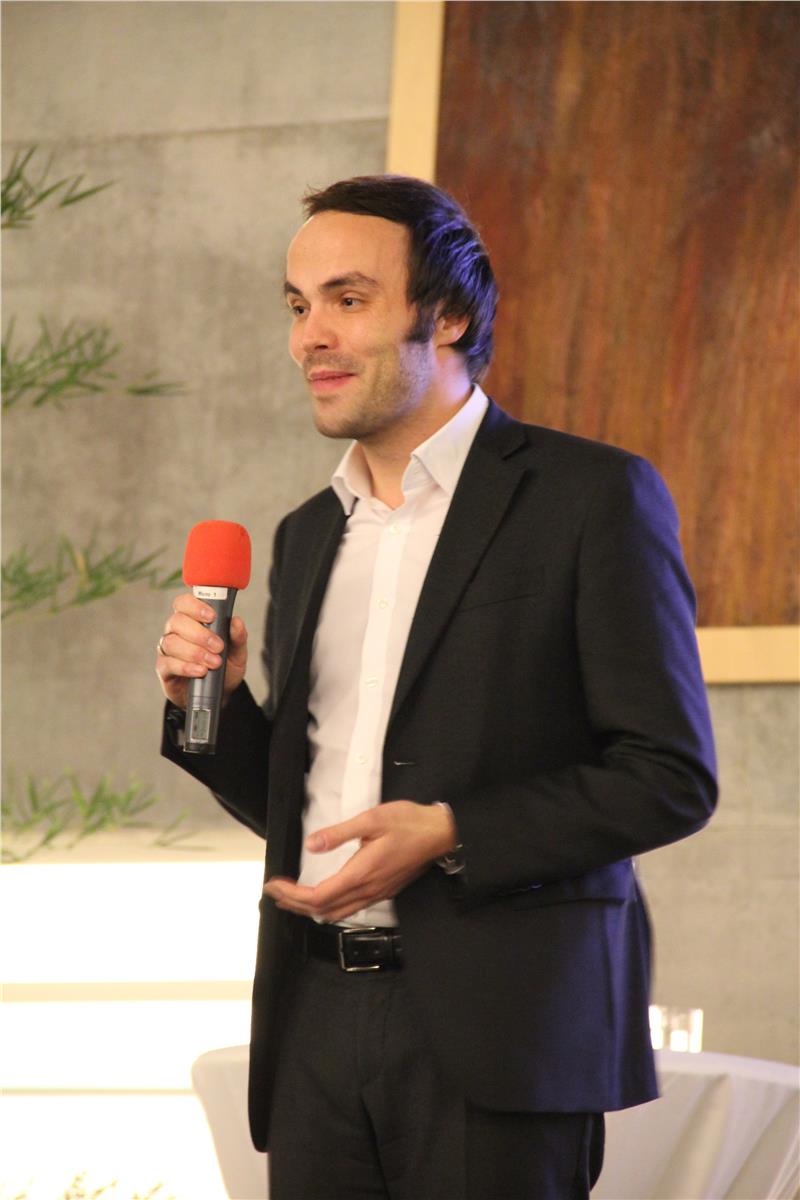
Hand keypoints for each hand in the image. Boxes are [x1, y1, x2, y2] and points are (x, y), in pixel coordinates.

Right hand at [155, 591, 247, 709]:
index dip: (195, 606)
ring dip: (194, 652)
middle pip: (177, 621)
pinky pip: (168, 663)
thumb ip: (238, 638)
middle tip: (218, 646)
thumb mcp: (237, 654)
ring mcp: (168, 650)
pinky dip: (185, 667)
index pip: (184, 603)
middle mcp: (176, 632)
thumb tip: (236, 622)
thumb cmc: (224, 668)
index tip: (212, 616)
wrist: (219, 694)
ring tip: (213, 662)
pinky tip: (200, 671)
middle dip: (199, 633)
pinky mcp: (164, 669)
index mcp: (192, 621)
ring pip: (171, 642)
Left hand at [262, 800, 456, 922]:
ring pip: (336, 913)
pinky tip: (322, 899)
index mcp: (362, 873)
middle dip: (294, 903)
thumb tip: (312, 844)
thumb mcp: (372, 819)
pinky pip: (350, 908)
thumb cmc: (409, 824)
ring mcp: (376, 893)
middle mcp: (368, 889)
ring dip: (310, 909)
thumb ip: (339, 833)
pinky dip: (328, 907)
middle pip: (323, 909)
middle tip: (274, 891)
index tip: (275, 884)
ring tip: (291, 898)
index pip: (318, 896)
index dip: (292, 895)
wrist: (440, 834)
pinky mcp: (383, 890)